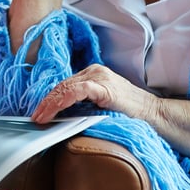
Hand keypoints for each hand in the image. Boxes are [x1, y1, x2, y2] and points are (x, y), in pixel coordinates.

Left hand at [29, 64, 153, 124]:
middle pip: (62, 85)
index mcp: (93, 75)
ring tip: (40, 117)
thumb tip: (60, 118)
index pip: (65, 86)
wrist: (155, 116)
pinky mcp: (104, 86)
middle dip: (46, 102)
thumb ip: (84, 107)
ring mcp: (100, 77)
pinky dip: (62, 101)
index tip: (38, 114)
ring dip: (50, 103)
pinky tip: (53, 111)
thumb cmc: (130, 116)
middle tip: (35, 118)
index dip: (50, 100)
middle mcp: (95, 72)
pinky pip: (77, 90)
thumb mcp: (102, 108)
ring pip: (66, 87)